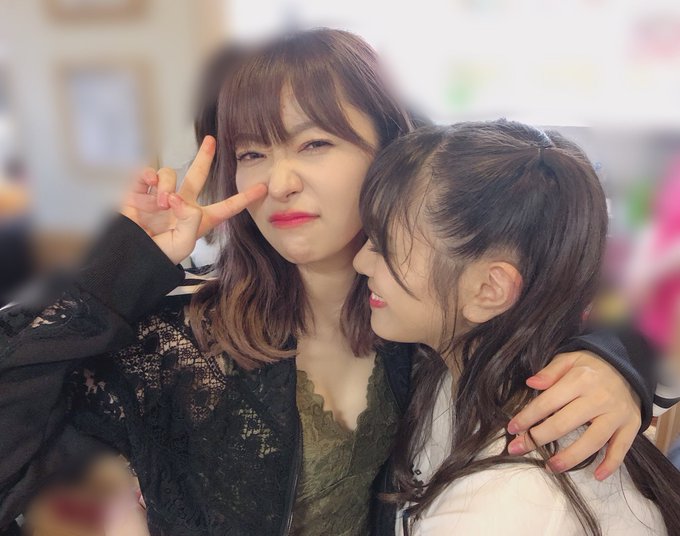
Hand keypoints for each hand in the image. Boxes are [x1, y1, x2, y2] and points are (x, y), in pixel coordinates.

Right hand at [120, 136, 266, 263]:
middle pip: (197, 175)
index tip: (262, 189)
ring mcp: (161, 196)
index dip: (244, 199)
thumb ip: (191, 219)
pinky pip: (148, 173)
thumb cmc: (159, 256)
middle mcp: (182, 205)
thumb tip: (179, 197)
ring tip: (163, 205)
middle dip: (204, 157)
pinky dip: (148, 175)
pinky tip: (149, 185)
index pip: (226, 207)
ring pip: (170, 174)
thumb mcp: (184, 244)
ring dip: (167, 186)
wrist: (130, 257)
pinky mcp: (141, 192)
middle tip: (211, 140)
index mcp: (199, 220)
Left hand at [506, 351, 640, 479]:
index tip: (512, 429)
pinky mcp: (632, 425)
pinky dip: (611, 464)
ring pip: (593, 441)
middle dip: (538, 439)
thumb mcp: (570, 358)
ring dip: (570, 458)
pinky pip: (622, 448)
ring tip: (550, 467)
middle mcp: (599, 398)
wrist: (630, 365)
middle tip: (518, 449)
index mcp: (580, 379)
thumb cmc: (592, 365)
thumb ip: (550, 371)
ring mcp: (617, 413)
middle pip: (565, 424)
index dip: (528, 417)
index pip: (548, 402)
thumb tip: (531, 383)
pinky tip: (596, 475)